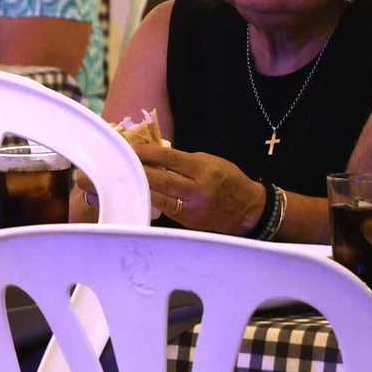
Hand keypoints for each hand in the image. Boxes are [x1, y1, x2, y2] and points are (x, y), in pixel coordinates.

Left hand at [131, 143, 266, 233]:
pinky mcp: (188, 222)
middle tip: (125, 163)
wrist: (246, 209)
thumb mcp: (210, 161)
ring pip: (159, 197)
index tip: (134, 149)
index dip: (149, 153)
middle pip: (161, 180)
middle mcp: (198, 190)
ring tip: (128, 178)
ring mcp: (192, 209)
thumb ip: (184, 160)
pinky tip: (142, 193)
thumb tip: (157, 157)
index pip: (170, 159)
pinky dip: (152, 200)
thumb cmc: (228, 179)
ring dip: (142, 187)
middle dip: (140, 170)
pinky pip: (165, 209)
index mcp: (204, 170)